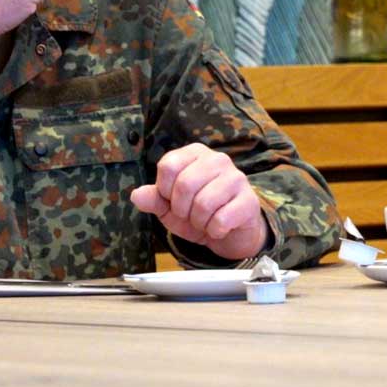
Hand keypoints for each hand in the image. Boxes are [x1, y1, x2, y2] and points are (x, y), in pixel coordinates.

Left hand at [130, 144, 268, 260]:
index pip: (168, 165)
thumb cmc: (198, 214)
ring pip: (203, 204)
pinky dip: (215, 231)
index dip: (165, 190)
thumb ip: (154, 199)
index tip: (173, 200)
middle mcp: (218, 159)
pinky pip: (221, 220)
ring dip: (199, 222)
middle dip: (182, 209)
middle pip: (185, 184)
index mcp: (195, 154)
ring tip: (205, 221)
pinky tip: (220, 227)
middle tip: (190, 215)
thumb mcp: (170, 208)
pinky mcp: (249, 200)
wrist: (230, 233)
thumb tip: (136, 195)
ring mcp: (236, 178)